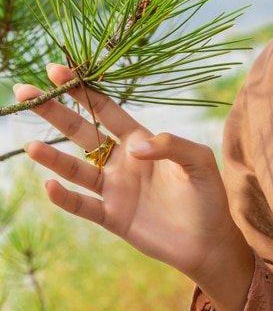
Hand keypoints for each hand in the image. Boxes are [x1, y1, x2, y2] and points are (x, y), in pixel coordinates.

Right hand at [16, 64, 253, 310]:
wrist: (210, 240)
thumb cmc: (208, 195)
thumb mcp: (198, 161)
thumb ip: (171, 146)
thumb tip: (134, 147)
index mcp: (141, 141)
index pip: (105, 110)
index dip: (82, 91)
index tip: (57, 70)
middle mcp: (122, 162)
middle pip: (81, 133)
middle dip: (55, 113)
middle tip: (26, 92)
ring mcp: (115, 189)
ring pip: (77, 169)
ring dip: (53, 159)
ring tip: (32, 146)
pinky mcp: (113, 217)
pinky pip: (84, 206)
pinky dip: (66, 198)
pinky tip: (51, 186)